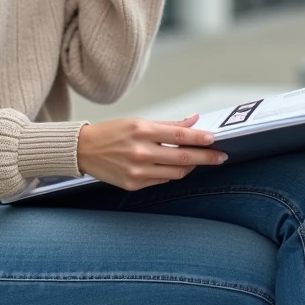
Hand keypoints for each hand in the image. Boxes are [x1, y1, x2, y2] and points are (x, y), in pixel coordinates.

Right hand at [76, 113, 227, 191]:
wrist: (83, 150)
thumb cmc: (111, 133)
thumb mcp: (139, 122)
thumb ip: (169, 124)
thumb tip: (193, 119)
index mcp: (143, 130)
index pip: (180, 135)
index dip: (201, 138)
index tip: (214, 139)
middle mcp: (141, 152)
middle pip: (184, 157)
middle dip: (206, 157)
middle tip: (221, 157)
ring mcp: (137, 171)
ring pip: (176, 172)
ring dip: (190, 167)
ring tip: (197, 160)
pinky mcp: (134, 185)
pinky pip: (162, 180)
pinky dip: (171, 173)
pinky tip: (172, 166)